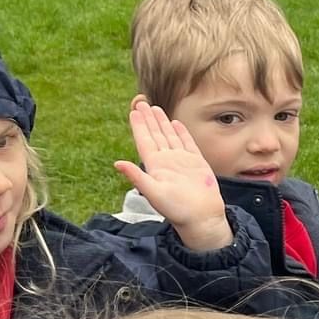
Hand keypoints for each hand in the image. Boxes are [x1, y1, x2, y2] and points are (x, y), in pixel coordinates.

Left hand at [115, 99, 231, 251]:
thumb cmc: (177, 209)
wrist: (202, 217)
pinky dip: (181, 132)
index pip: (144, 141)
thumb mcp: (153, 192)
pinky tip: (175, 124)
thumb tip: (116, 163)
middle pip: (155, 135)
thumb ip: (136, 177)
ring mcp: (181, 161)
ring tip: (155, 108)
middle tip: (141, 102)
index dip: (139, 126)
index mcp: (155, 166)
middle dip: (148, 118)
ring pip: (169, 136)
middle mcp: (166, 161)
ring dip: (162, 122)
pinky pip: (187, 143)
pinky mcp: (196, 163)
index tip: (134, 112)